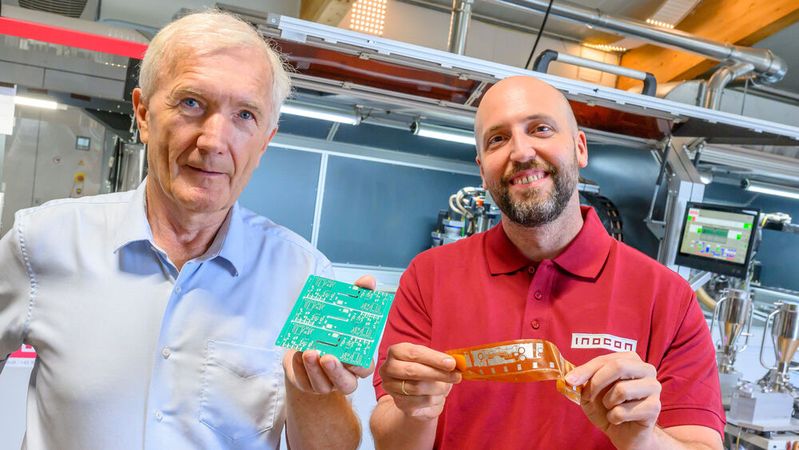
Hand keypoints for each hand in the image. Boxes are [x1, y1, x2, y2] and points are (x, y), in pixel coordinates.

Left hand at [282, 275, 377, 395]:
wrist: (306, 341)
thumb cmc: (332, 329)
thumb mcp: (345, 309)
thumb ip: (358, 295)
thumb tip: (369, 280)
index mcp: (357, 361)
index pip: (365, 369)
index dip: (359, 364)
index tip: (352, 354)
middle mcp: (343, 375)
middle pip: (346, 384)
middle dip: (336, 371)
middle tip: (327, 356)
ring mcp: (324, 382)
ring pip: (323, 384)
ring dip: (315, 369)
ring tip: (308, 351)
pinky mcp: (306, 384)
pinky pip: (303, 380)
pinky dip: (300, 367)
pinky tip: (297, 353)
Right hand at [379, 343, 461, 420]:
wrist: (417, 396)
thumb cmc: (425, 372)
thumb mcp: (432, 362)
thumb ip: (441, 361)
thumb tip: (456, 364)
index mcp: (396, 351)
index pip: (414, 353)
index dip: (434, 358)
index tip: (451, 363)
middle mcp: (388, 368)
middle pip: (412, 371)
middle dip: (437, 374)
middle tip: (456, 376)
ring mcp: (391, 387)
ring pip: (417, 388)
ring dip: (438, 388)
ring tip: (446, 387)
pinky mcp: (399, 403)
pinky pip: (420, 402)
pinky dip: (434, 399)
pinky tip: (438, 396)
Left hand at [565, 352, 661, 449]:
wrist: (625, 432)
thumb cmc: (609, 407)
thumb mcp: (591, 391)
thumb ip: (582, 380)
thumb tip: (569, 378)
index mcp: (631, 359)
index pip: (606, 359)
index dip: (586, 370)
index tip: (570, 380)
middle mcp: (647, 369)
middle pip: (618, 366)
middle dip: (597, 382)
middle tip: (589, 397)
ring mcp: (654, 387)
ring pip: (621, 389)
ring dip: (608, 403)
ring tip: (611, 408)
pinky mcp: (655, 407)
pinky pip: (624, 411)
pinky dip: (614, 418)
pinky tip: (620, 419)